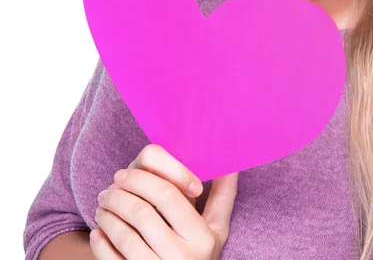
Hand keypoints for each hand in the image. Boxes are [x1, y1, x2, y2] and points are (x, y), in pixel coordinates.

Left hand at [90, 143, 238, 258]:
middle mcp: (181, 258)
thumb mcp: (216, 230)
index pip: (168, 194)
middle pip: (142, 211)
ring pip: (124, 233)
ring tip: (103, 205)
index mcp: (202, 237)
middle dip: (120, 193)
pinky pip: (110, 259)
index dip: (142, 179)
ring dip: (108, 214)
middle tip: (110, 187)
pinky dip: (101, 241)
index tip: (124, 172)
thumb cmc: (198, 254)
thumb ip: (223, 196)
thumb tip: (231, 163)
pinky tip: (99, 231)